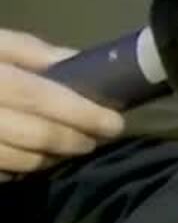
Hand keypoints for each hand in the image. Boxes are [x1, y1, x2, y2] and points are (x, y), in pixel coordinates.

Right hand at [0, 29, 125, 179]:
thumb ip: (33, 53)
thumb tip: (80, 62)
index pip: (42, 98)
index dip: (82, 114)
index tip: (114, 123)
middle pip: (34, 136)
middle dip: (73, 141)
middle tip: (96, 140)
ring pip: (17, 161)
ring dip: (50, 159)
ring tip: (69, 149)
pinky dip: (18, 170)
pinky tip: (30, 160)